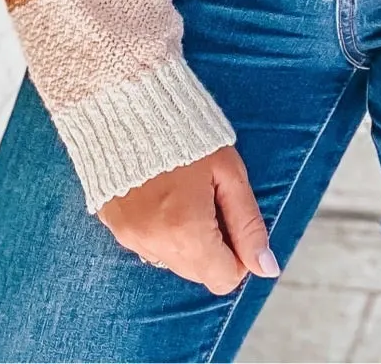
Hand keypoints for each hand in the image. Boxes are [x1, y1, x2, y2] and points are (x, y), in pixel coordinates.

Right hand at [97, 147, 277, 294]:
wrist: (130, 102)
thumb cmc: (187, 133)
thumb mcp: (229, 172)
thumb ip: (248, 224)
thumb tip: (267, 268)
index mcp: (186, 232)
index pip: (223, 279)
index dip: (236, 253)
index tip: (230, 218)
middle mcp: (154, 244)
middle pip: (198, 273)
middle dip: (211, 247)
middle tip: (207, 200)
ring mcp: (130, 237)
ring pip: (171, 261)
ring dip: (183, 240)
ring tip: (181, 194)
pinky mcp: (113, 226)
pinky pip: (146, 245)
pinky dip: (159, 230)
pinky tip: (159, 195)